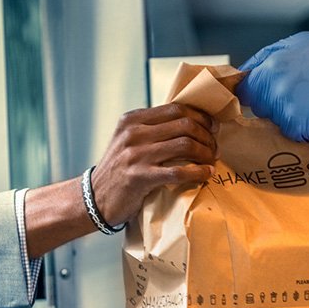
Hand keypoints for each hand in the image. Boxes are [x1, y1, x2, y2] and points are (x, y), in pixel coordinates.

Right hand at [92, 103, 217, 225]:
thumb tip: (188, 124)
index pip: (176, 108)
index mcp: (133, 119)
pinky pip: (178, 171)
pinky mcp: (140, 177)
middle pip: (185, 124)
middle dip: (207, 136)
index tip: (212, 128)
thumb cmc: (118, 171)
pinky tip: (206, 174)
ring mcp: (136, 154)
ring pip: (185, 145)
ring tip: (211, 161)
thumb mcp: (128, 141)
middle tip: (214, 148)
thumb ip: (152, 130)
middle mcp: (134, 133)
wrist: (94, 198)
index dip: (201, 117)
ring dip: (206, 153)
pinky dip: (198, 172)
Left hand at [236, 32, 308, 141]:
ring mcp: (285, 109)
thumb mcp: (300, 43)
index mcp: (271, 65)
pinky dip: (304, 128)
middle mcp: (274, 88)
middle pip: (259, 107)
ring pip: (276, 122)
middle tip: (298, 96)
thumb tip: (249, 72)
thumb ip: (269, 57)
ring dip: (290, 117)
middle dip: (272, 104)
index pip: (245, 89)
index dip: (253, 93)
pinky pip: (292, 133)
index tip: (262, 95)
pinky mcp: (298, 127)